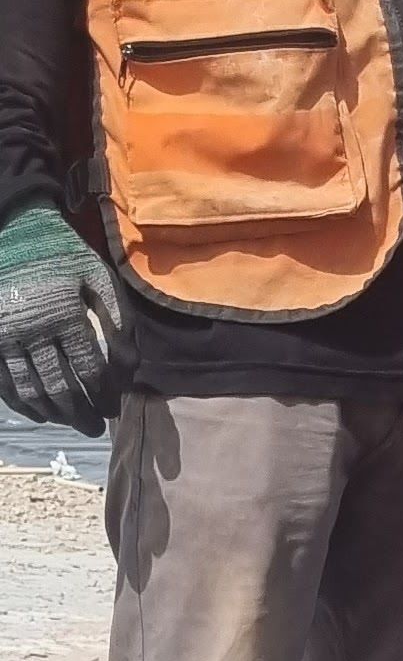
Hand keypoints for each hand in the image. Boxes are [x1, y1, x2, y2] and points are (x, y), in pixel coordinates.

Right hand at [0, 206, 126, 436]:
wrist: (14, 232)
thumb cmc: (62, 254)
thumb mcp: (97, 275)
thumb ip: (118, 317)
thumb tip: (132, 364)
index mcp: (64, 315)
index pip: (89, 370)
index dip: (104, 395)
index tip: (114, 408)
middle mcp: (34, 330)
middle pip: (60, 388)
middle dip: (82, 413)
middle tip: (96, 428)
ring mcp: (7, 337)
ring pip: (31, 391)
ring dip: (54, 414)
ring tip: (71, 422)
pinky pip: (4, 383)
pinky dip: (21, 404)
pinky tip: (38, 414)